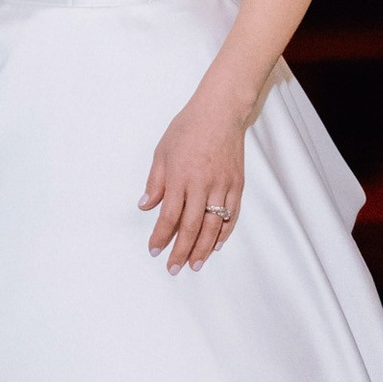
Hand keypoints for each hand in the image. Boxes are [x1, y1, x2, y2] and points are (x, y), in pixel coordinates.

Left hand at [140, 86, 249, 272]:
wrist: (221, 113)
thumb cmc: (188, 129)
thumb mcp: (162, 152)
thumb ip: (155, 182)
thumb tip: (145, 206)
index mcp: (180, 177)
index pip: (169, 216)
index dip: (161, 237)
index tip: (155, 250)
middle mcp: (202, 185)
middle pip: (191, 226)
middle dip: (181, 251)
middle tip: (173, 268)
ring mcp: (222, 186)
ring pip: (213, 226)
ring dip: (202, 249)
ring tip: (194, 265)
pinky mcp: (237, 186)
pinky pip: (231, 216)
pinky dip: (224, 234)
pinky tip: (215, 246)